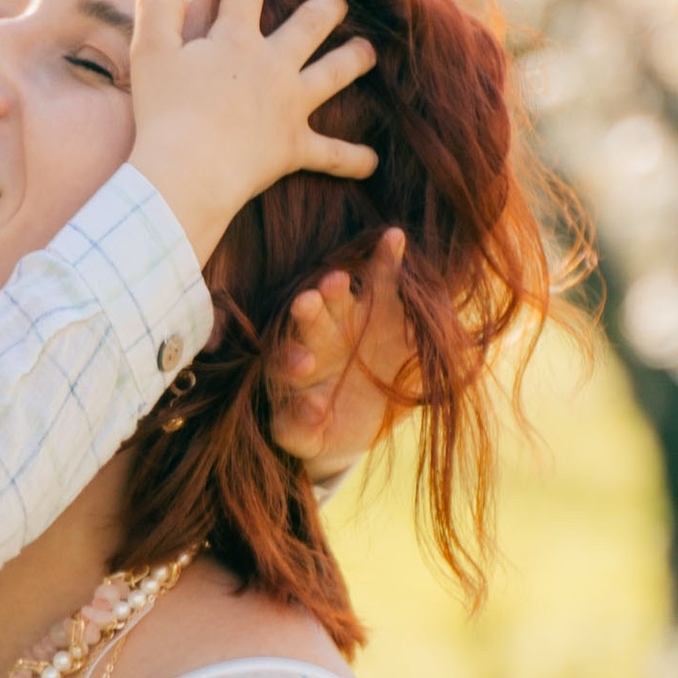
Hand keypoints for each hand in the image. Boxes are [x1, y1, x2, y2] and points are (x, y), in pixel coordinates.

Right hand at [129, 0, 376, 263]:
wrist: (191, 170)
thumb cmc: (166, 112)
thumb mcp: (149, 54)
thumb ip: (156, 13)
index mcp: (236, 41)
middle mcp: (272, 67)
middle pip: (308, 27)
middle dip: (325, 7)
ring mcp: (289, 106)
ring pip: (332, 75)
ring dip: (353, 61)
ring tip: (369, 52)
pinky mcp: (294, 147)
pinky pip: (331, 154)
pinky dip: (352, 159)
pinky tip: (372, 162)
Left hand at [269, 224, 412, 481]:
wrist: (364, 418)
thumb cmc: (325, 429)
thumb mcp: (307, 440)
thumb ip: (296, 429)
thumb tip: (308, 408)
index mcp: (294, 367)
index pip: (284, 360)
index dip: (291, 362)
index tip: (303, 367)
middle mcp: (317, 336)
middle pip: (308, 321)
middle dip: (307, 313)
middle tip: (306, 303)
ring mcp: (348, 318)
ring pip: (339, 297)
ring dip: (337, 287)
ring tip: (336, 280)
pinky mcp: (383, 308)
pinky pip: (383, 278)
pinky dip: (388, 258)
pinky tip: (393, 237)